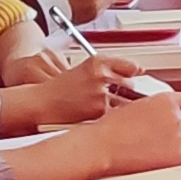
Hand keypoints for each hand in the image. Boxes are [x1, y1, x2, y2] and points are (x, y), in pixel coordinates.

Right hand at [0, 53, 124, 127]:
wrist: (42, 103)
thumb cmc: (60, 89)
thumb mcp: (84, 71)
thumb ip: (108, 71)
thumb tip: (136, 73)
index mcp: (97, 62)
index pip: (129, 66)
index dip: (135, 73)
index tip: (139, 76)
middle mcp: (101, 75)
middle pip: (131, 85)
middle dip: (129, 93)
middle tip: (119, 98)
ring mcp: (101, 93)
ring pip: (125, 102)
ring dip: (121, 107)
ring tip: (101, 109)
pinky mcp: (99, 111)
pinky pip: (114, 115)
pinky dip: (111, 117)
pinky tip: (96, 115)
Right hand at [77, 90, 180, 174]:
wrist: (103, 145)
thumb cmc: (112, 128)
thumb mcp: (137, 106)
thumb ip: (157, 108)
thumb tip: (165, 116)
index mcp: (166, 100)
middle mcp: (176, 118)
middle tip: (175, 136)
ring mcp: (178, 138)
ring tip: (174, 148)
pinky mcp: (176, 157)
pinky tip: (173, 158)